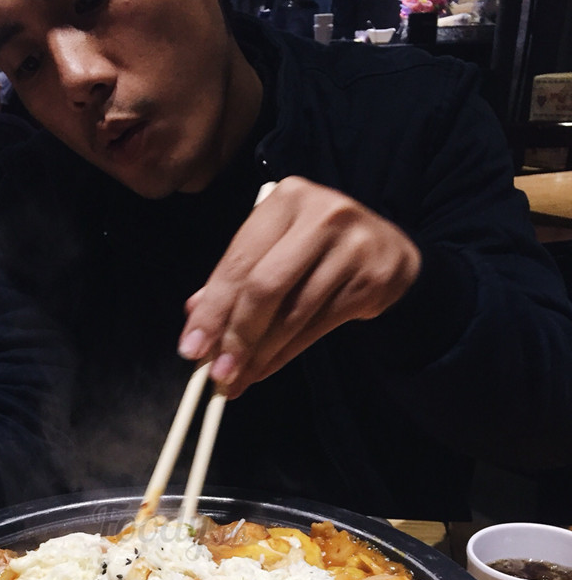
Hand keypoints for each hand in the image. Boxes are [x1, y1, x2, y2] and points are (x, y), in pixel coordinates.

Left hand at [178, 176, 420, 396]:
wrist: (387, 251)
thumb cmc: (317, 250)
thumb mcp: (275, 249)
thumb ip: (235, 278)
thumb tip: (194, 316)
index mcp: (286, 199)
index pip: (238, 262)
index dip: (212, 310)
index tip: (191, 349)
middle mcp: (321, 215)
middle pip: (265, 288)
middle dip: (236, 336)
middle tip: (217, 374)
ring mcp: (351, 247)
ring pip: (292, 314)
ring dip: (260, 354)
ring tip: (238, 380)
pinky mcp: (370, 279)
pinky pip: (317, 327)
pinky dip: (285, 354)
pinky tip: (265, 369)